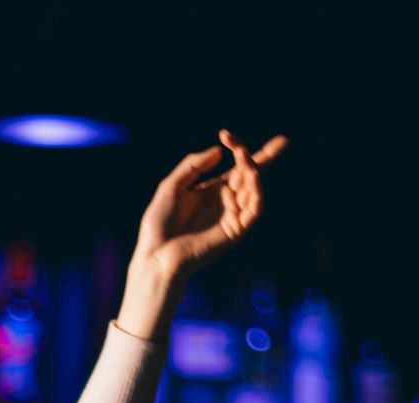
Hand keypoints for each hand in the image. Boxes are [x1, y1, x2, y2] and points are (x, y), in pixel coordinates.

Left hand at [119, 129, 287, 340]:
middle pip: (253, 174)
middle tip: (259, 144)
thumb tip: (219, 152)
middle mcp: (227, 202)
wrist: (156, 253)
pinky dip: (257, 192)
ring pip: (255, 189)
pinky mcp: (236, 231)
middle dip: (262, 156)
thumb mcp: (172, 185)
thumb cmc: (160, 222)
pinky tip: (252, 176)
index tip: (227, 134)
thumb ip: (193, 165)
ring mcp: (233, 216)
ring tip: (245, 158)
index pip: (237, 167)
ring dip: (253, 171)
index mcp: (213, 190)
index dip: (240, 148)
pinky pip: (254, 210)